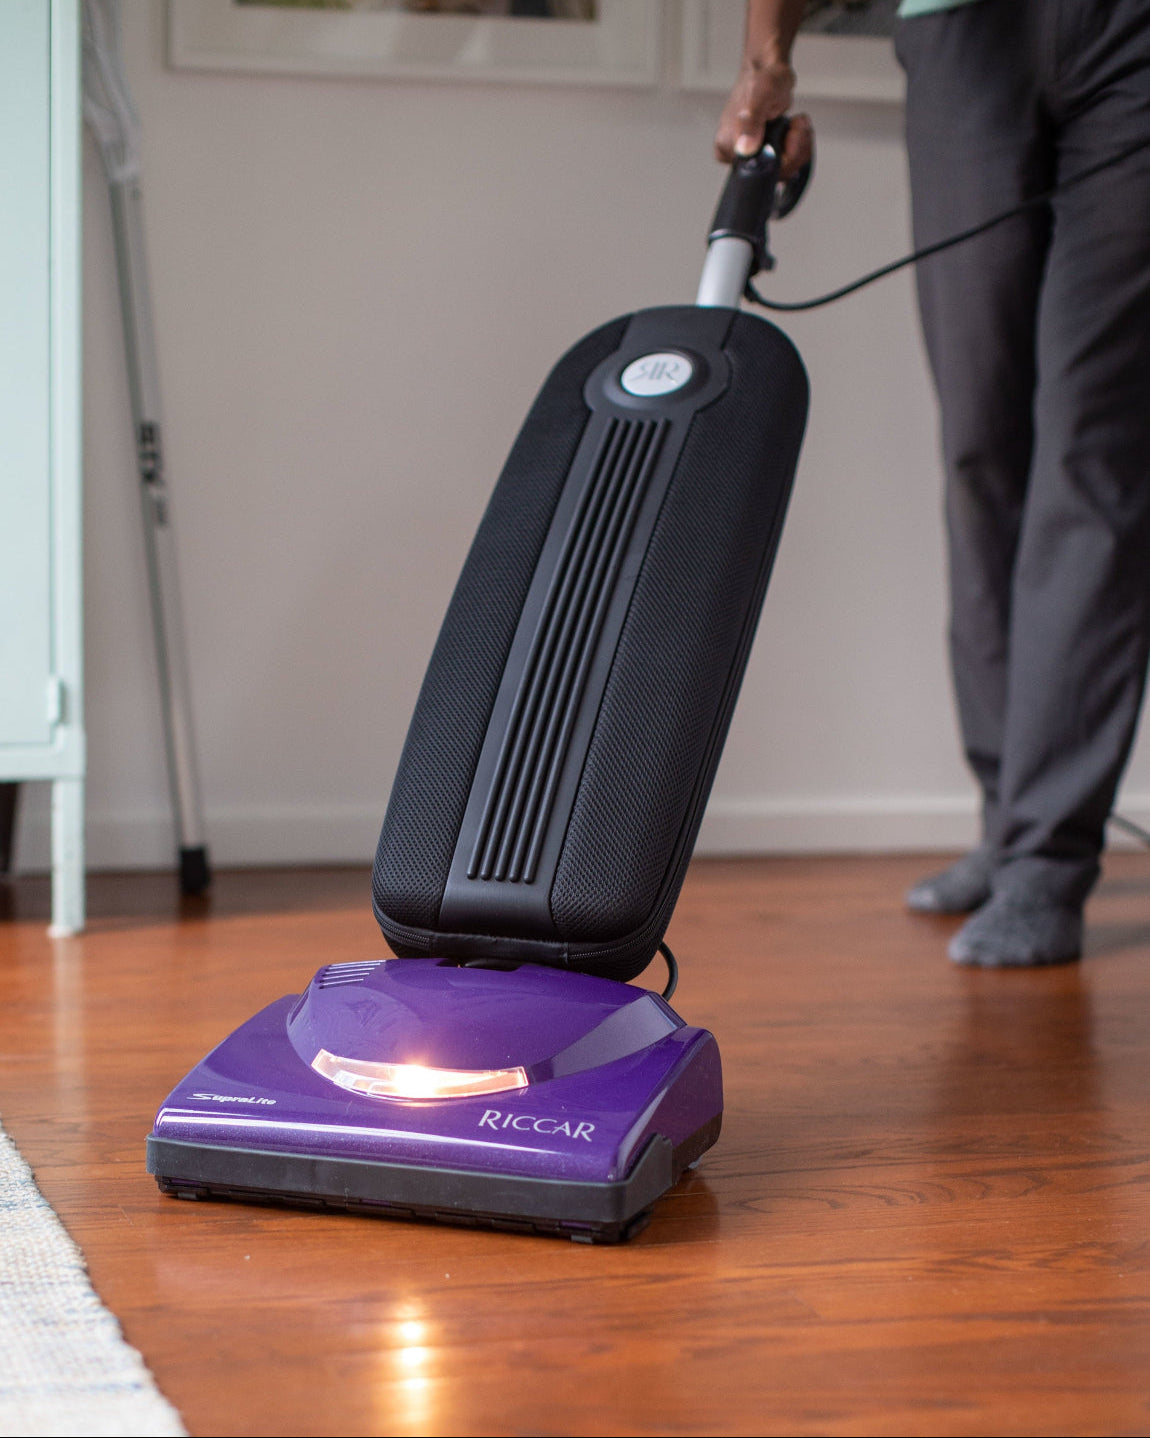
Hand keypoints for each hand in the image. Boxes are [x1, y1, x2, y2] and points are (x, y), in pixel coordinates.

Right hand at [714, 60, 813, 180]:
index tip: (789, 134)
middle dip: (795, 150)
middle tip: (796, 126)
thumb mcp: (760, 96)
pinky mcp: (764, 153)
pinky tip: (796, 129)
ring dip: (800, 146)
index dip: (782, 158)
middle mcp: (737, 154)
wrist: (770, 70)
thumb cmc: (764, 79)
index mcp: (727, 146)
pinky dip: (799, 146)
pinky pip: (788, 163)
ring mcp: (751, 155)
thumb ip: (752, 122)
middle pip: (774, 174)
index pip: (760, 173)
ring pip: (784, 170)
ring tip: (797, 124)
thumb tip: (745, 149)